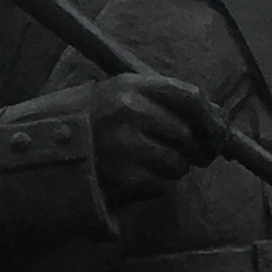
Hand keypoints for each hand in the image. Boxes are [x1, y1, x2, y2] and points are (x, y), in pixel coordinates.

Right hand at [82, 73, 220, 203]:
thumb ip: (167, 97)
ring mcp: (125, 146)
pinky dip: (157, 182)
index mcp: (131, 87)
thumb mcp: (125, 92)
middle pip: (186, 134)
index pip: (188, 97)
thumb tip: (218, 116)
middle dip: (193, 147)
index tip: (217, 127)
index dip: (209, 114)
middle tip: (192, 152)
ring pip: (177, 163)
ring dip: (176, 167)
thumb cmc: (100, 117)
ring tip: (158, 162)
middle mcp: (129, 113)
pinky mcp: (123, 177)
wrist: (53, 146)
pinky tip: (140, 174)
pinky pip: (161, 184)